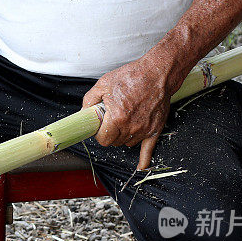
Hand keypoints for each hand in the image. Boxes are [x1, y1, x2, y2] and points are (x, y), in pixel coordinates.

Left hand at [82, 55, 172, 169]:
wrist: (157, 73)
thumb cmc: (132, 76)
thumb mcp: (104, 84)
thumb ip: (90, 100)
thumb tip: (84, 113)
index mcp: (117, 117)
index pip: (103, 139)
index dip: (99, 133)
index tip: (100, 127)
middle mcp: (130, 126)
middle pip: (114, 142)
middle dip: (110, 134)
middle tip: (112, 121)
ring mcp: (143, 130)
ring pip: (127, 143)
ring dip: (123, 136)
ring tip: (125, 120)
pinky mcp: (154, 129)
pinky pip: (148, 149)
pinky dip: (144, 159)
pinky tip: (141, 166)